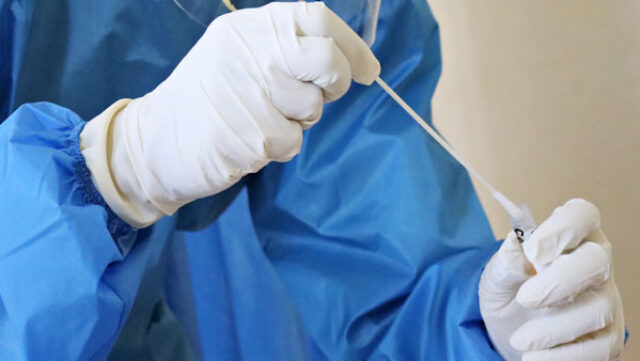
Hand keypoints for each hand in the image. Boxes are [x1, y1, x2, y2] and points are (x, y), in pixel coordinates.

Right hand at [80, 2, 379, 226]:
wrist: (154, 142)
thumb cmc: (205, 99)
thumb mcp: (236, 56)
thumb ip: (282, 49)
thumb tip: (343, 61)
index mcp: (248, 28)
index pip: (317, 18)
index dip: (352, 45)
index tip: (367, 70)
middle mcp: (250, 52)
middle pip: (325, 59)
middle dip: (336, 82)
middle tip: (324, 96)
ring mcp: (249, 93)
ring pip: (312, 107)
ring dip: (298, 120)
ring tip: (263, 119)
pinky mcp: (249, 134)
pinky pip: (292, 141)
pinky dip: (280, 146)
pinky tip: (250, 141)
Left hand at [479, 199, 624, 360]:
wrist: (509, 327)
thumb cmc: (509, 286)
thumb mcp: (497, 272)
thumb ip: (507, 260)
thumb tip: (520, 253)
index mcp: (570, 234)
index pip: (581, 215)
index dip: (563, 228)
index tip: (535, 249)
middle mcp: (595, 262)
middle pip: (596, 262)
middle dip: (559, 281)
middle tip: (525, 299)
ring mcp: (605, 299)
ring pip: (598, 309)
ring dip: (554, 328)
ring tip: (520, 341)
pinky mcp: (608, 336)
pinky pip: (600, 348)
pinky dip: (565, 357)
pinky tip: (535, 358)